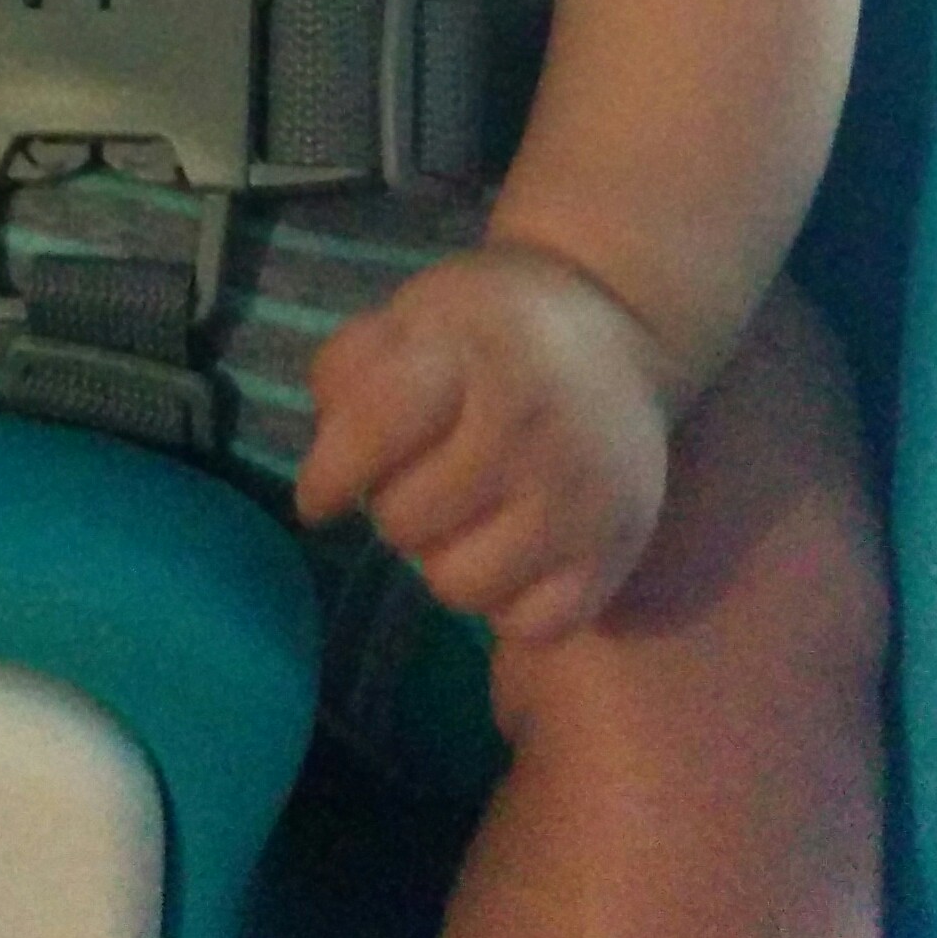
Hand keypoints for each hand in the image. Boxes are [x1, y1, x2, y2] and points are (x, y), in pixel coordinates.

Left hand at [294, 242, 671, 642]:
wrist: (617, 327)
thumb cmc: (491, 327)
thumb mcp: (413, 312)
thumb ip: (350, 369)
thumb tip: (327, 459)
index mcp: (469, 350)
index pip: (370, 432)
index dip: (327, 477)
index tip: (318, 497)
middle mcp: (529, 424)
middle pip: (404, 520)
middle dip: (392, 505)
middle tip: (417, 482)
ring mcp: (579, 494)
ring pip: (458, 586)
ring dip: (443, 559)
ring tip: (459, 520)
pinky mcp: (617, 549)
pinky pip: (528, 625)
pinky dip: (507, 602)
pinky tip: (510, 552)